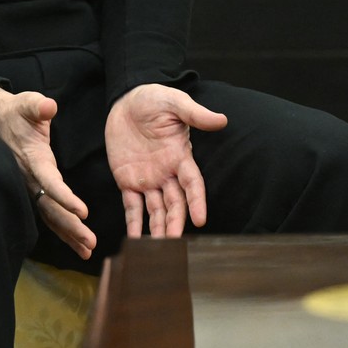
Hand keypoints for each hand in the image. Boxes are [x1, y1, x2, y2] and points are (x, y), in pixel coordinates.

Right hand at [0, 85, 95, 259]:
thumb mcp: (28, 104)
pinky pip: (48, 213)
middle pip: (52, 208)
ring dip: (68, 233)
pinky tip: (75, 242)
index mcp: (34, 160)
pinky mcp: (33, 189)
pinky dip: (62, 228)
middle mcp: (31, 179)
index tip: (84, 212)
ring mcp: (30, 186)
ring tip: (87, 251)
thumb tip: (48, 107)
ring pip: (50, 215)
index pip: (50, 183)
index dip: (66, 198)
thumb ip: (38, 106)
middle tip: (91, 243)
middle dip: (71, 227)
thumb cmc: (17, 112)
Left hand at [105, 84, 227, 237]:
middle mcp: (166, 172)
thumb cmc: (154, 99)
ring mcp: (147, 179)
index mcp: (180, 156)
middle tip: (174, 241)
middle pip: (175, 202)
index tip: (200, 219)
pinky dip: (134, 223)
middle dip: (176, 221)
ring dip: (158, 228)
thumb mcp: (175, 103)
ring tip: (157, 249)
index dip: (197, 201)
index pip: (192, 183)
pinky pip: (131, 206)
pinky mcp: (127, 180)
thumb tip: (221, 120)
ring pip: (156, 209)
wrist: (126, 100)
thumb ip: (195, 114)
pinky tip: (135, 240)